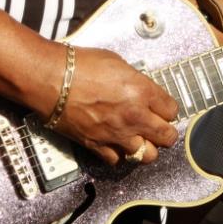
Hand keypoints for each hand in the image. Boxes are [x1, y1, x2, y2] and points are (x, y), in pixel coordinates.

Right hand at [54, 46, 177, 164]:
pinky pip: (118, 160)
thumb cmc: (78, 66)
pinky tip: (116, 144)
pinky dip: (119, 154)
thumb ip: (135, 80)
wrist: (50, 79)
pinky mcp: (98, 145)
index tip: (162, 108)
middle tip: (158, 127)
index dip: (167, 109)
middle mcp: (134, 116)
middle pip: (167, 137)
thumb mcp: (117, 63)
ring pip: (148, 155)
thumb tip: (140, 88)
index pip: (172, 110)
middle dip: (165, 132)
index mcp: (142, 92)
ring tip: (139, 139)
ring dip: (146, 147)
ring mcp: (117, 134)